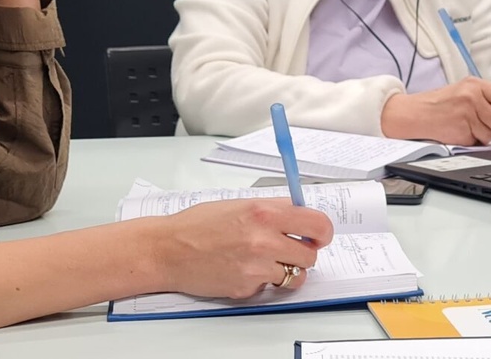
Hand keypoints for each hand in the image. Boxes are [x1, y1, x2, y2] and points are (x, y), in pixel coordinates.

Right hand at [147, 199, 332, 298]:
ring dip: (285, 270)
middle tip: (289, 249)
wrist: (168, 249)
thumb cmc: (197, 225)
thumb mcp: (239, 204)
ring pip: (295, 275)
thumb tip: (299, 216)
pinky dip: (261, 281)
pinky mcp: (247, 287)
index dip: (322, 233)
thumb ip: (272, 210)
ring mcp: (256, 266)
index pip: (317, 224)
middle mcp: (264, 239)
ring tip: (264, 261)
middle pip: (310, 255)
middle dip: (303, 254)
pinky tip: (242, 269)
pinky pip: (269, 287)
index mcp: (265, 212)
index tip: (319, 236)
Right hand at [381, 79, 490, 145]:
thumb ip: (485, 98)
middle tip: (486, 126)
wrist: (414, 113)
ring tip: (468, 127)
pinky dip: (471, 141)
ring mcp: (467, 115)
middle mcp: (472, 97)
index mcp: (474, 84)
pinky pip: (477, 142)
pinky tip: (460, 132)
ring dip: (483, 136)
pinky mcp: (461, 131)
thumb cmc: (438, 103)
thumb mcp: (463, 90)